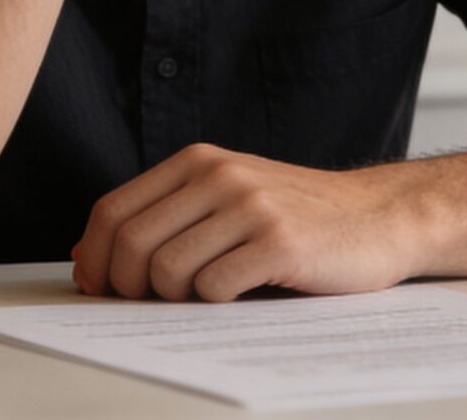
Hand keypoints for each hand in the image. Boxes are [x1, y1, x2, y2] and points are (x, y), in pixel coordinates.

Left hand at [70, 143, 417, 301]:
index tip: (99, 289)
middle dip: (127, 287)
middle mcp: (219, 175)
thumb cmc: (296, 216)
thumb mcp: (225, 199)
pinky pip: (215, 288)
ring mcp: (250, 206)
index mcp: (197, 161)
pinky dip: (216, 304)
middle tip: (149, 304)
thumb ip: (162, 219)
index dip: (95, 258)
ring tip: (203, 295)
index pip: (113, 210)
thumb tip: (87, 255)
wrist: (379, 216)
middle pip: (132, 243)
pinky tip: (239, 294)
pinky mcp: (280, 243)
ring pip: (167, 270)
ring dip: (175, 299)